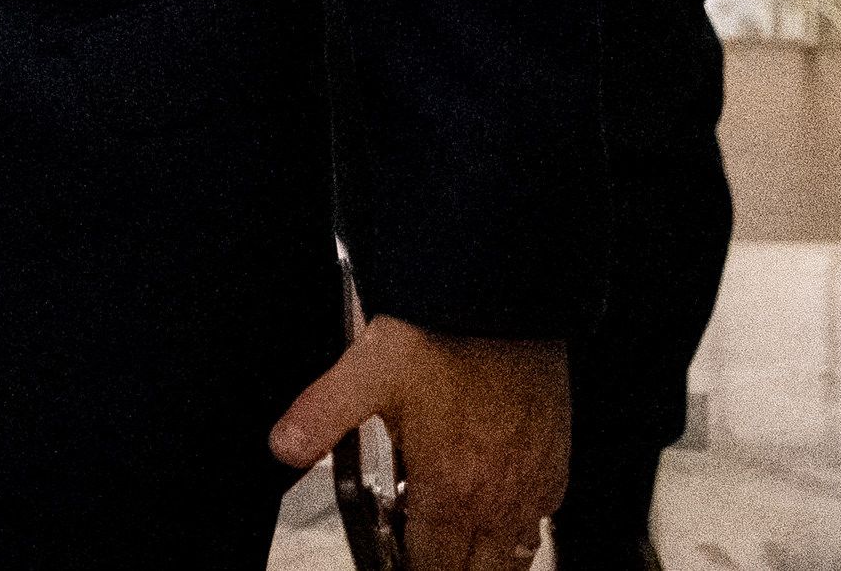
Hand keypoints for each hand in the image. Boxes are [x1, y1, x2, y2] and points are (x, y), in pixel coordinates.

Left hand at [270, 314, 567, 570]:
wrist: (504, 298)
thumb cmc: (444, 333)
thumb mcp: (366, 373)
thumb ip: (321, 415)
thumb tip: (285, 446)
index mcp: (449, 493)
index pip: (430, 569)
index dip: (408, 568)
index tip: (397, 557)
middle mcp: (497, 500)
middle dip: (445, 568)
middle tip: (420, 549)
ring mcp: (532, 485)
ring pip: (513, 558)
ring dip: (482, 558)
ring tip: (455, 539)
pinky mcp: (555, 464)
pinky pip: (539, 520)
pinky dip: (516, 527)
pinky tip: (492, 504)